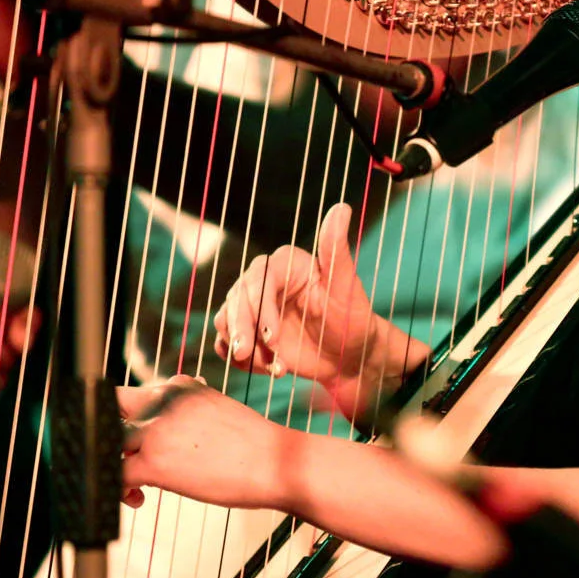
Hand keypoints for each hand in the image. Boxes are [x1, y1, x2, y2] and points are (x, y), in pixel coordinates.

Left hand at [118, 377, 296, 510]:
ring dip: (111, 460)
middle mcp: (162, 402)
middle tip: (123, 458)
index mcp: (178, 387)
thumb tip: (178, 408)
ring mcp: (155, 431)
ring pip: (105, 439)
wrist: (277, 462)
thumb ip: (189, 406)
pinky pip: (113, 474)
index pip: (133, 395)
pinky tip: (138, 498)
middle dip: (109, 433)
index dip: (126, 417)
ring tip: (132, 482)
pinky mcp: (154, 462)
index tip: (135, 440)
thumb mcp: (218, 408)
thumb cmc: (255, 444)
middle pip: (110, 408)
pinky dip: (117, 489)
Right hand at [213, 203, 422, 392]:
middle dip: (241, 331)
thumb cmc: (352, 318)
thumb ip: (336, 249)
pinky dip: (241, 361)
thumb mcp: (346, 285)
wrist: (349, 356)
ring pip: (225, 321)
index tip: (272, 336)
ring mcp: (254, 310)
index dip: (260, 308)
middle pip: (235, 300)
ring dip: (242, 348)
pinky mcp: (249, 334)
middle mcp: (265, 283)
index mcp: (285, 264)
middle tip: (251, 356)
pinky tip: (267, 369)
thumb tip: (341, 208)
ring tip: (274, 367)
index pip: (258, 279)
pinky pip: (227, 344)